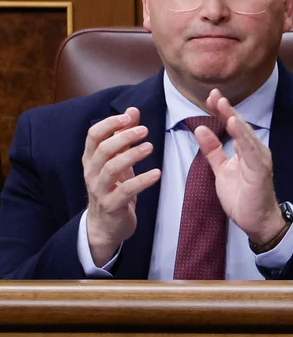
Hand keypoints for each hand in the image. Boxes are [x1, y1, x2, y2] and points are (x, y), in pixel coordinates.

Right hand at [81, 108, 159, 266]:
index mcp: (91, 159)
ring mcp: (100, 190)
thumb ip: (124, 136)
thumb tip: (132, 110)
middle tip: (145, 130)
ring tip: (150, 147)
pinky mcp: (112, 205)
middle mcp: (92, 172)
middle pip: (103, 150)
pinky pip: (125, 191)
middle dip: (123, 137)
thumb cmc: (114, 187)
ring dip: (132, 156)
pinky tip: (157, 173)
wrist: (106, 225)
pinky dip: (142, 181)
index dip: (109, 124)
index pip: (93, 135)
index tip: (129, 117)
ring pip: (111, 169)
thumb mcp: (118, 160)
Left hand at [193, 90, 284, 248]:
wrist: (257, 221)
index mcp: (246, 149)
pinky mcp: (260, 170)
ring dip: (233, 118)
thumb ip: (213, 150)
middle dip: (227, 109)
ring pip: (245, 134)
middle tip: (214, 94)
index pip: (232, 126)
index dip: (222, 111)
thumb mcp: (222, 169)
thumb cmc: (243, 197)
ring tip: (222, 104)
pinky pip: (250, 150)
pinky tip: (233, 124)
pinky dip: (241, 136)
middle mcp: (255, 150)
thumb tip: (201, 129)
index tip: (211, 96)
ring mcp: (259, 159)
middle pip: (239, 126)